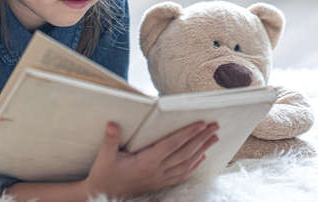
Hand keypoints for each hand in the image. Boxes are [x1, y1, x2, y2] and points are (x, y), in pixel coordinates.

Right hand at [85, 121, 218, 199]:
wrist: (103, 194)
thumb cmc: (104, 174)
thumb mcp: (105, 157)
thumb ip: (110, 140)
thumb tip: (112, 124)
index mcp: (146, 162)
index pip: (171, 145)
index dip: (187, 134)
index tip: (200, 123)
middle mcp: (156, 171)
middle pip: (184, 153)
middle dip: (201, 139)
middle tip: (214, 126)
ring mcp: (160, 179)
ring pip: (187, 164)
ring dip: (202, 150)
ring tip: (213, 138)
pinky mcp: (159, 183)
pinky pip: (182, 174)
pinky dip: (194, 165)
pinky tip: (201, 157)